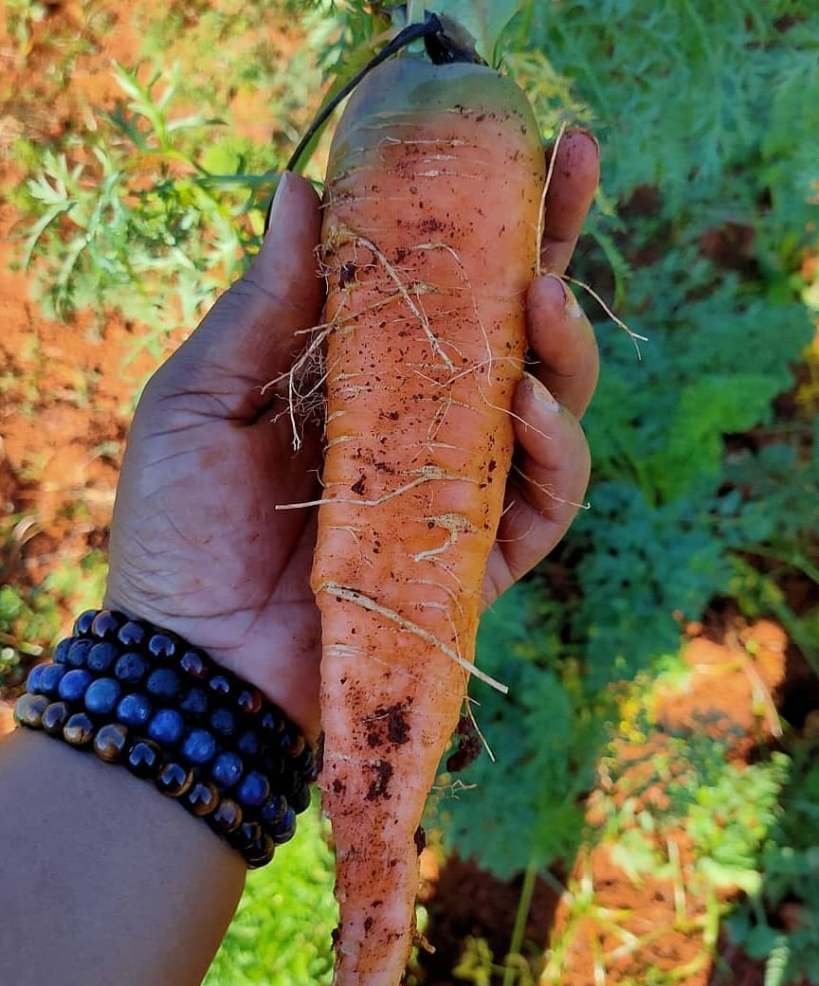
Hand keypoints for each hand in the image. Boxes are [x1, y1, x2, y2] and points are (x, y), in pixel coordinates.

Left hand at [106, 134, 599, 739]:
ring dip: (564, 349)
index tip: (534, 144)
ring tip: (543, 297)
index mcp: (364, 376)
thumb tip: (304, 187)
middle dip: (558, 249)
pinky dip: (556, 454)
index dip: (492, 217)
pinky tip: (533, 408)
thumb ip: (267, 304)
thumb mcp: (205, 393)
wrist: (190, 650)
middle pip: (515, 333)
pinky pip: (545, 502)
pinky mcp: (480, 558)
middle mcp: (424, 425)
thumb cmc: (183, 523)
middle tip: (574, 176)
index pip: (444, 287)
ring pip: (552, 409)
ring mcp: (458, 490)